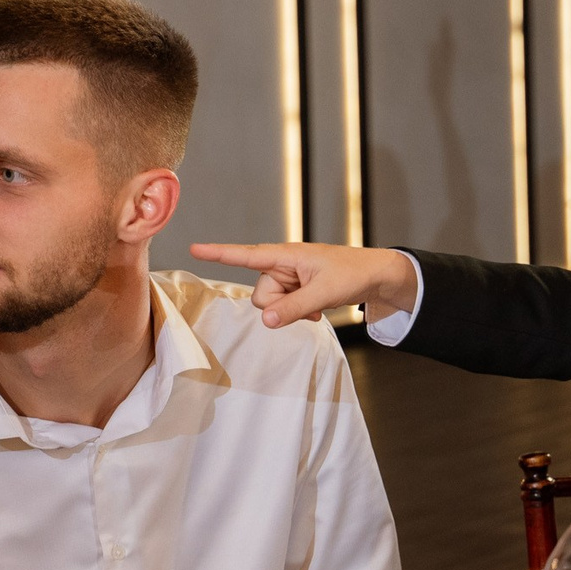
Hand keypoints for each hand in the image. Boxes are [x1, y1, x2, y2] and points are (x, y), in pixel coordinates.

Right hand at [187, 242, 415, 327]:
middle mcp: (283, 264)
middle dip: (279, 305)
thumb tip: (266, 321)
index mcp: (286, 255)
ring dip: (291, 310)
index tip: (194, 248)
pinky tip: (316, 309)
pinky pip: (283, 308)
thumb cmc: (353, 273)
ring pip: (272, 304)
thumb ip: (294, 307)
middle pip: (260, 294)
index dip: (219, 253)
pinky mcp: (296, 288)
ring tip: (317, 304)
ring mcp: (289, 277)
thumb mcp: (324, 292)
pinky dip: (297, 312)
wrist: (376, 276)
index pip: (246, 254)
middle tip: (309, 301)